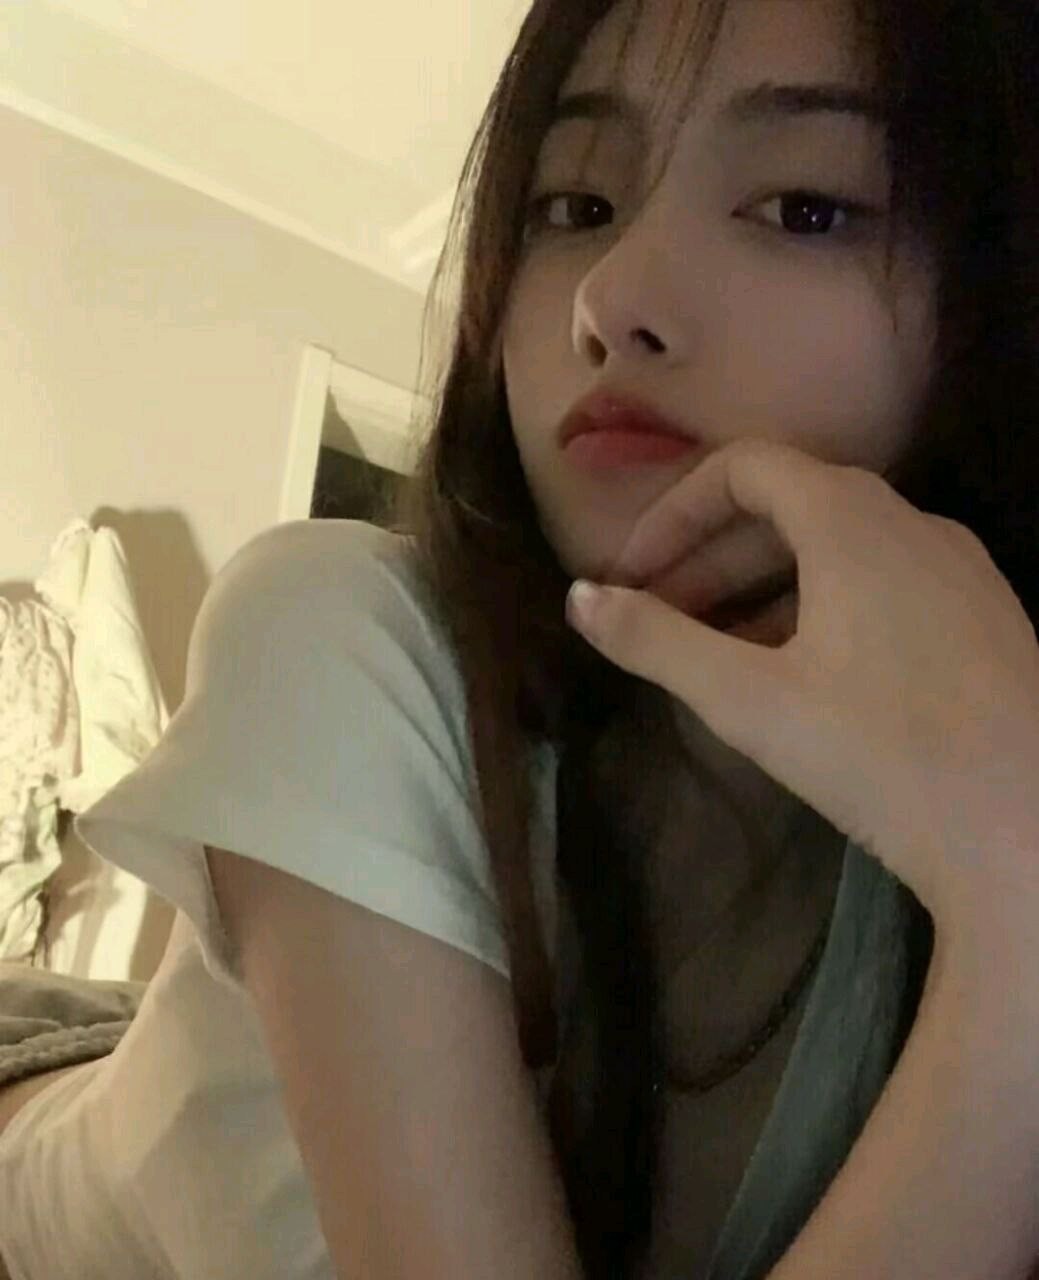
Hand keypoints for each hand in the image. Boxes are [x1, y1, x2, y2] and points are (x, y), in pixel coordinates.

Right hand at [564, 438, 1038, 930]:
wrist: (1032, 836)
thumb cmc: (883, 757)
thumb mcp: (749, 700)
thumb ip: (656, 642)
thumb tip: (580, 599)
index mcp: (852, 521)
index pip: (744, 467)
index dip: (672, 513)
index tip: (630, 576)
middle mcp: (912, 523)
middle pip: (789, 506)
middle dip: (709, 556)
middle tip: (657, 619)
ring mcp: (958, 569)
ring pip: (839, 548)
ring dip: (762, 586)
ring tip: (714, 653)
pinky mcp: (983, 618)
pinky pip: (882, 583)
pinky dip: (820, 605)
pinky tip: (800, 676)